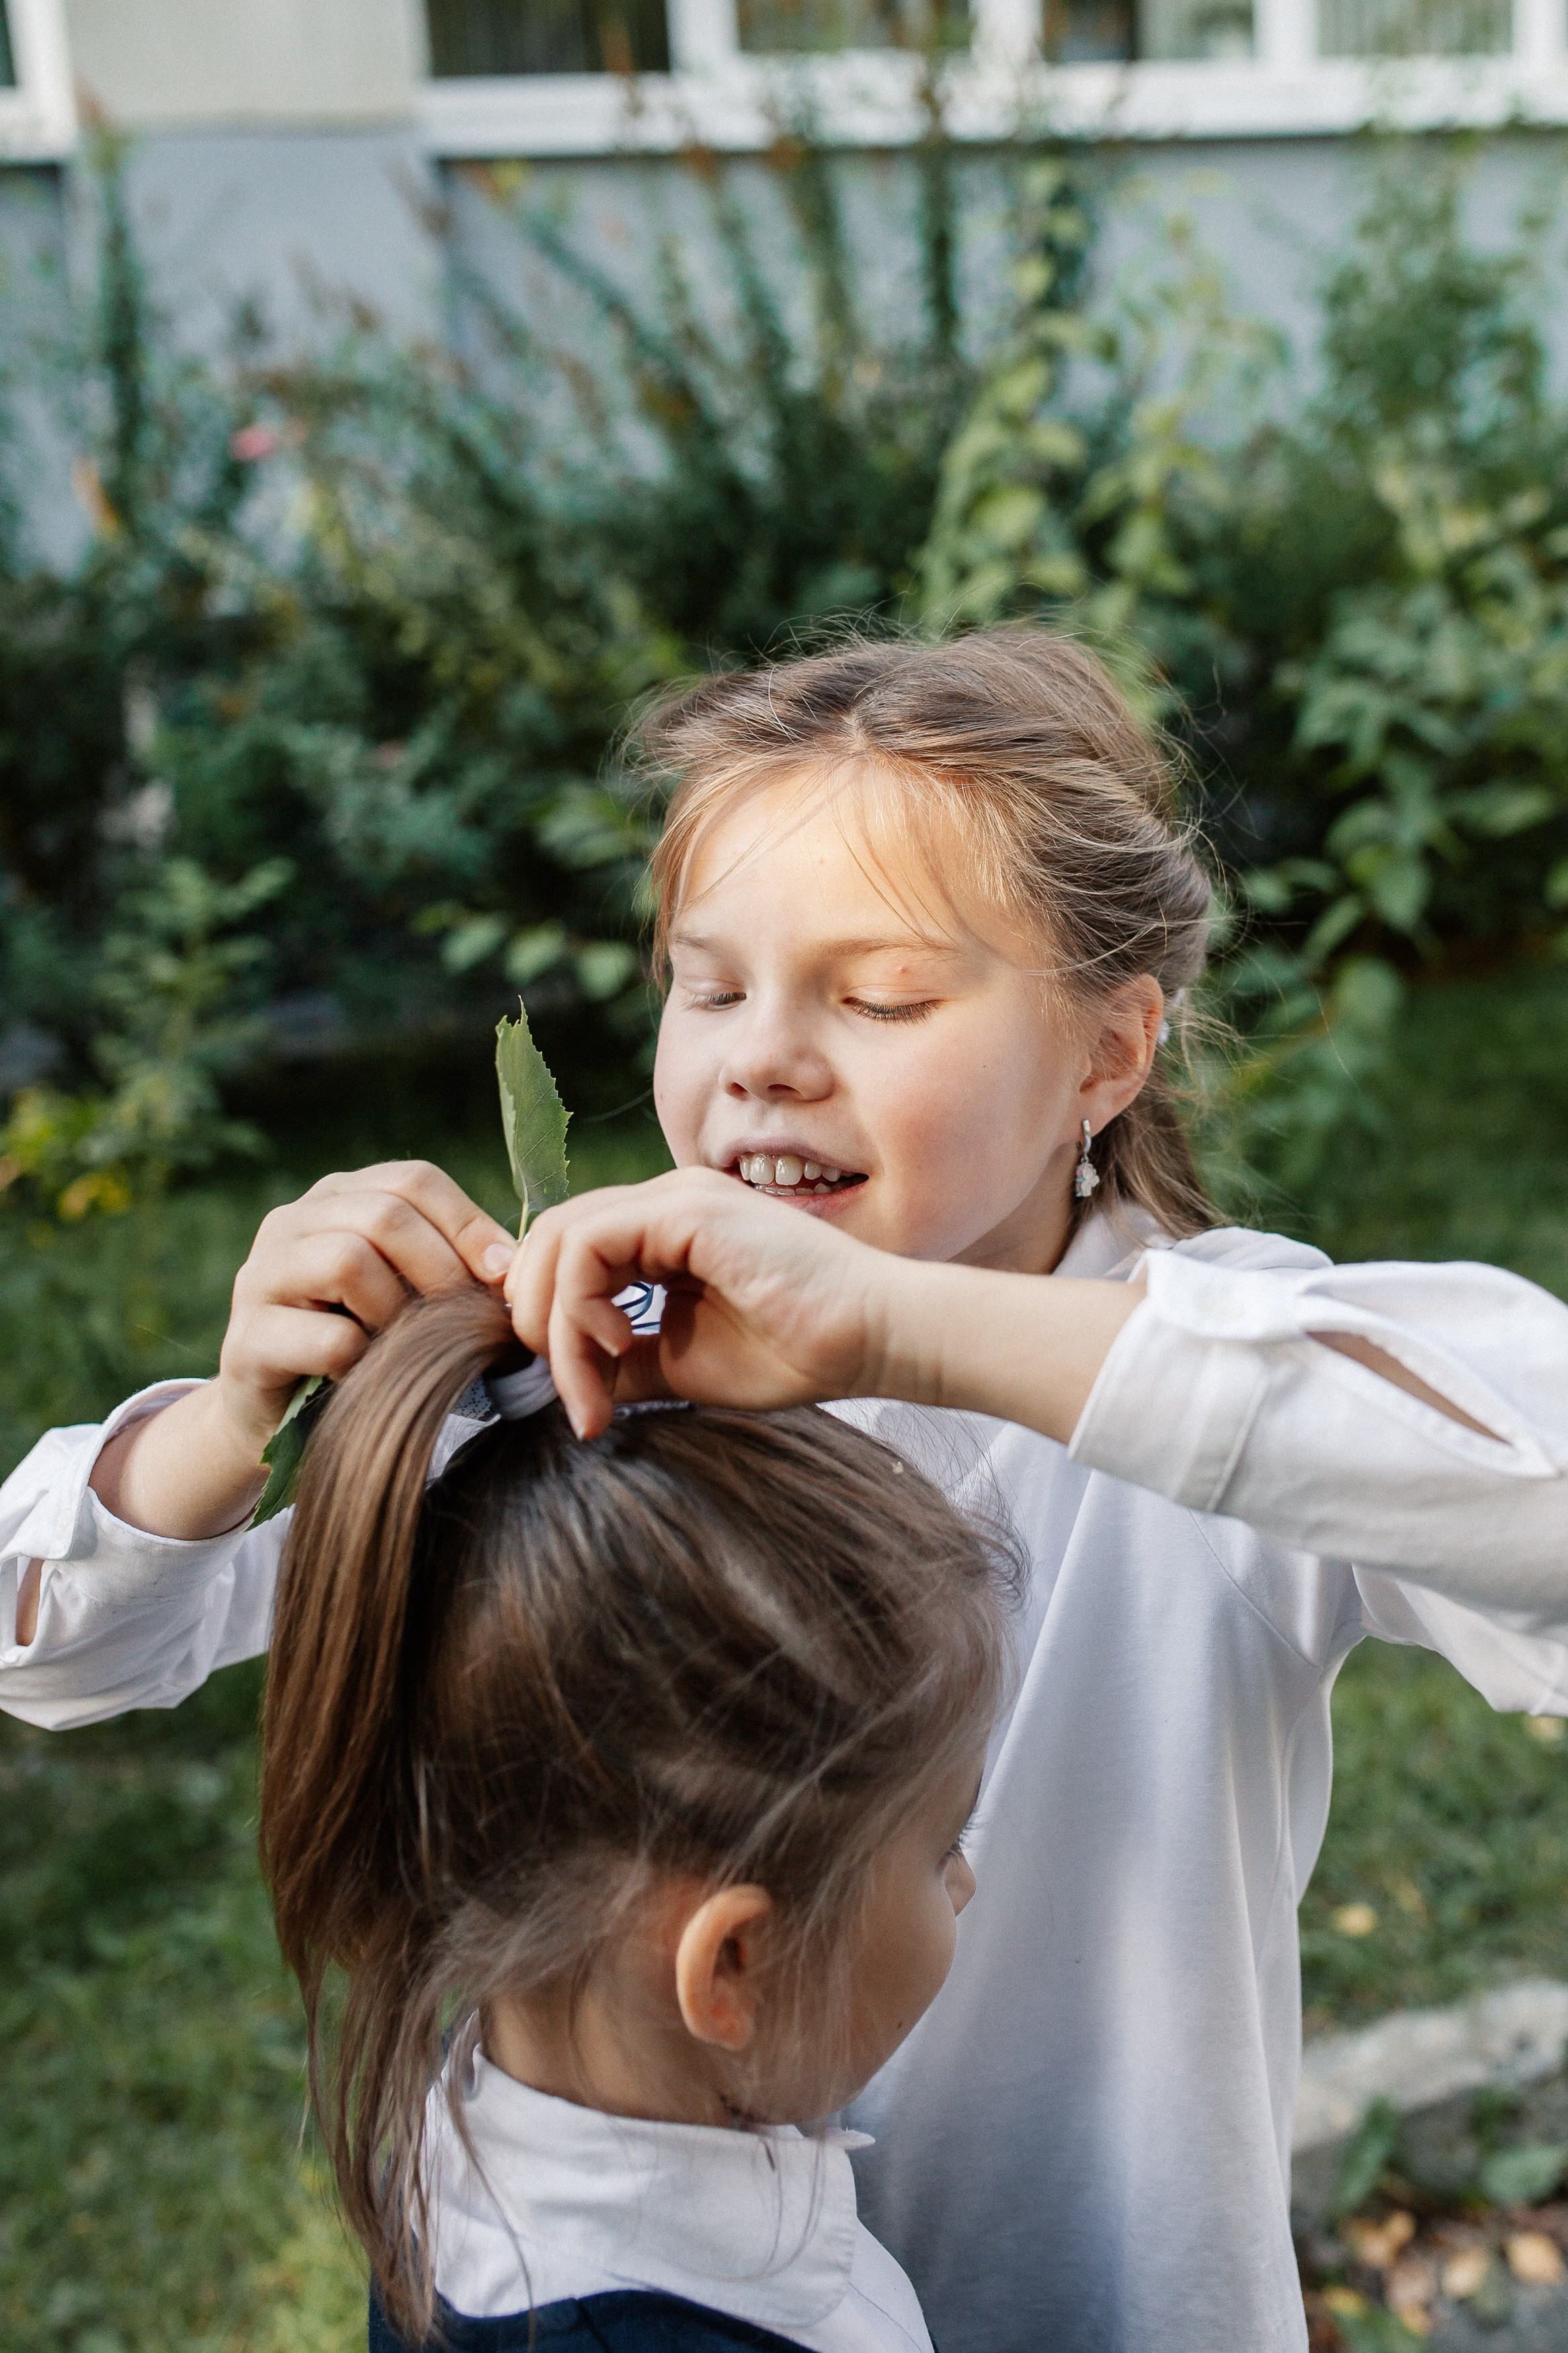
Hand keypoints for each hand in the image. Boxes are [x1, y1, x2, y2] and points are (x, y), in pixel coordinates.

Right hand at [90, 1161, 516, 1541]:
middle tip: (469, 1320)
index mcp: (337, 1199)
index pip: (413, 1180)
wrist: (282, 1422)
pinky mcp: (246, 1342)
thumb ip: (448, 1266)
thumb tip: (519, 1265)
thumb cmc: (361, 1348)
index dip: (468, 1223)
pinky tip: (369, 1380)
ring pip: (348, 1262)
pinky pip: (329, 1339)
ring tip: (411, 1349)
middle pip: (384, 1215)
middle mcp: (291, 1223)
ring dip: (399, 1313)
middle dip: (442, 1269)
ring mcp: (260, 1277)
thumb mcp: (405, 1294)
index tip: (503, 1275)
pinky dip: (366, 1363)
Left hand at [507, 1169, 899, 1437]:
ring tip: (585, 1386)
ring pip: (560, 1238)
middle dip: (534, 1317)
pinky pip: (589, 1244)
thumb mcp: (684, 1363)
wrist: (873, 1339)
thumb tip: (562, 1382)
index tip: (567, 1386)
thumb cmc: (798, 1352)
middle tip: (564, 1389)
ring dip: (554, 1323)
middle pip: (549, 1237)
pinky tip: (612, 1348)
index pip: (569, 1252)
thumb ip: (622, 1361)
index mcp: (666, 1232)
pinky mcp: (686, 1209)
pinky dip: (579, 1304)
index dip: (546, 1313)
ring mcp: (676, 1198)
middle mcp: (665, 1202)